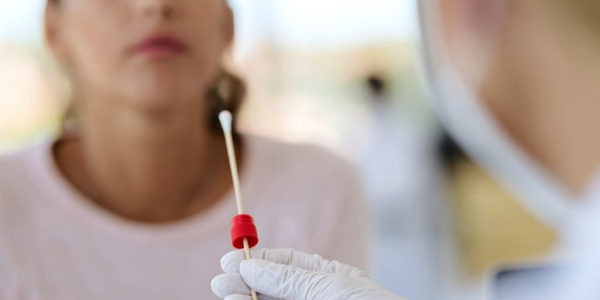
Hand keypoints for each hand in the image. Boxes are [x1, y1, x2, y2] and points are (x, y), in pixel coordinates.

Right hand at [211, 248, 404, 299]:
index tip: (229, 260)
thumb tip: (250, 265)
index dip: (256, 259)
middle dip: (244, 282)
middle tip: (220, 281)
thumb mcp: (330, 287)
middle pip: (271, 287)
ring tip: (227, 295)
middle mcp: (313, 296)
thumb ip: (289, 278)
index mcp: (326, 277)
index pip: (284, 262)